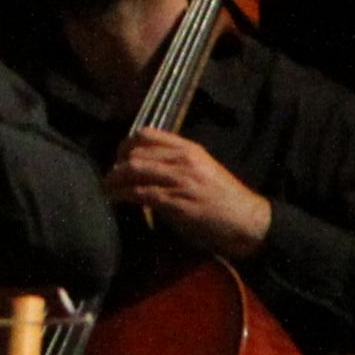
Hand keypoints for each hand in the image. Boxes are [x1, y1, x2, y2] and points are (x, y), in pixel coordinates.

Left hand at [104, 131, 273, 260]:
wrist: (248, 221)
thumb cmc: (224, 199)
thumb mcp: (202, 170)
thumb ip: (176, 164)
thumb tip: (144, 167)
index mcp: (190, 149)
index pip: (147, 133)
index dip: (126, 145)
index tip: (118, 158)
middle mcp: (184, 159)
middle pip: (135, 151)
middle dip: (116, 164)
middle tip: (109, 177)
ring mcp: (181, 180)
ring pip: (134, 170)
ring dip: (114, 180)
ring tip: (106, 188)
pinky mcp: (178, 201)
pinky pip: (141, 193)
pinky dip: (122, 196)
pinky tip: (115, 200)